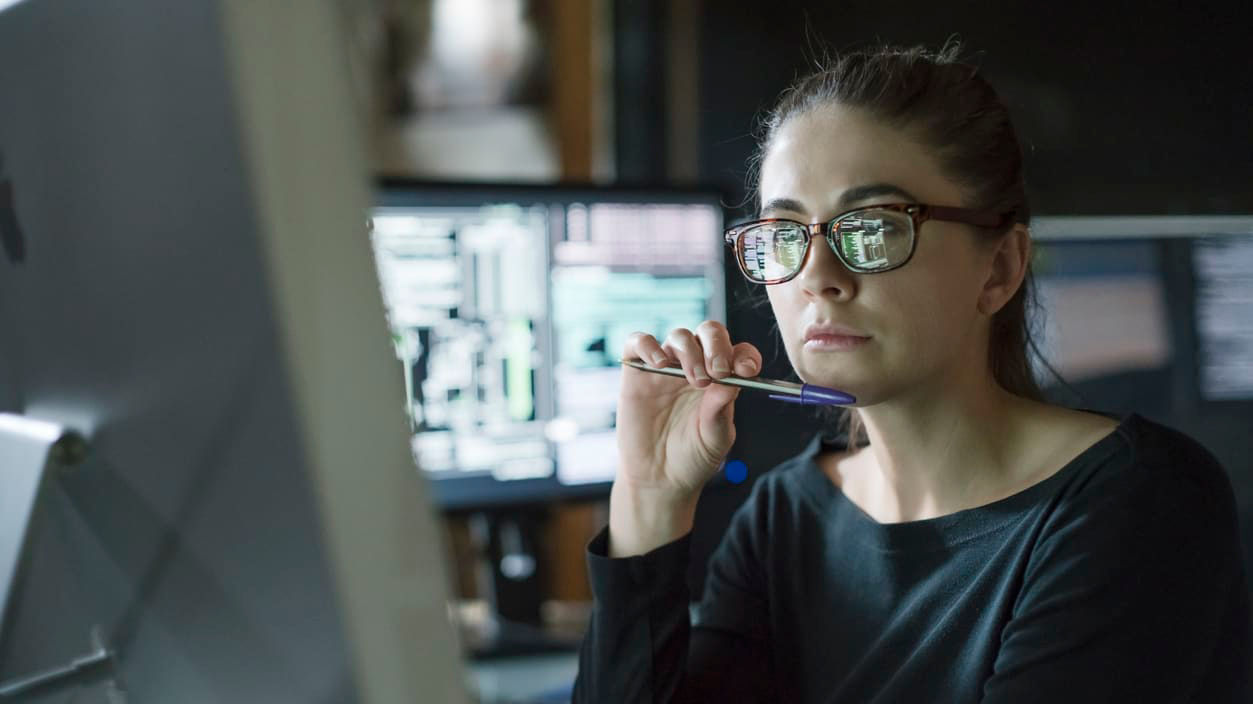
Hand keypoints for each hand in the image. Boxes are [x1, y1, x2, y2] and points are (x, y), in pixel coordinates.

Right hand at [616, 320, 762, 499]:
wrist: (658, 479)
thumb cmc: (692, 458)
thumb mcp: (715, 438)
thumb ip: (721, 410)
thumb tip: (732, 380)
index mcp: (722, 379)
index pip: (738, 352)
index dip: (744, 355)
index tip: (746, 370)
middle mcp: (696, 367)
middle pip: (709, 333)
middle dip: (717, 346)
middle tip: (718, 371)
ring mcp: (666, 368)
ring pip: (679, 336)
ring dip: (690, 352)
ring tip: (693, 380)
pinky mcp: (637, 372)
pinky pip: (638, 342)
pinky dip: (648, 345)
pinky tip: (659, 364)